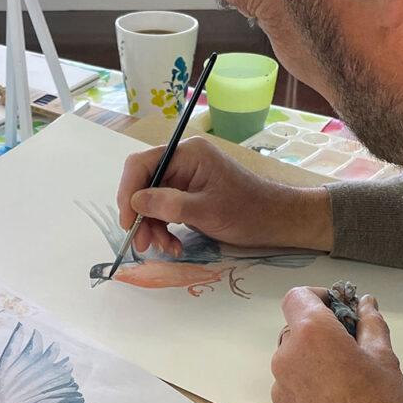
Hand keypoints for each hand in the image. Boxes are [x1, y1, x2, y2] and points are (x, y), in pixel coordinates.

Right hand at [116, 136, 332, 255]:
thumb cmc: (247, 211)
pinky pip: (164, 210)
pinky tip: (174, 245)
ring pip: (151, 201)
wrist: (275, 221)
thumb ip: (170, 205)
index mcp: (187, 154)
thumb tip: (136, 202)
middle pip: (144, 185)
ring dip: (152, 227)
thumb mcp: (207, 210)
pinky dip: (164, 229)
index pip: (142, 165)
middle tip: (142, 244)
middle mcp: (182, 162)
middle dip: (140, 216)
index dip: (128, 192)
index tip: (127, 222)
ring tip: (165, 248)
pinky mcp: (188, 195)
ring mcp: (185, 178)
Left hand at [272, 289, 402, 402]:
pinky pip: (291, 384)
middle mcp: (287, 357)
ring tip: (348, 376)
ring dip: (314, 357)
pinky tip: (337, 400)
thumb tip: (366, 303)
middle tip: (352, 344)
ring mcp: (280, 386)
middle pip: (295, 328)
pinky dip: (308, 382)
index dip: (318, 297)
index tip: (340, 309)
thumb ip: (370, 324)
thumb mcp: (385, 358)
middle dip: (319, 330)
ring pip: (293, 358)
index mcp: (312, 335)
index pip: (297, 297)